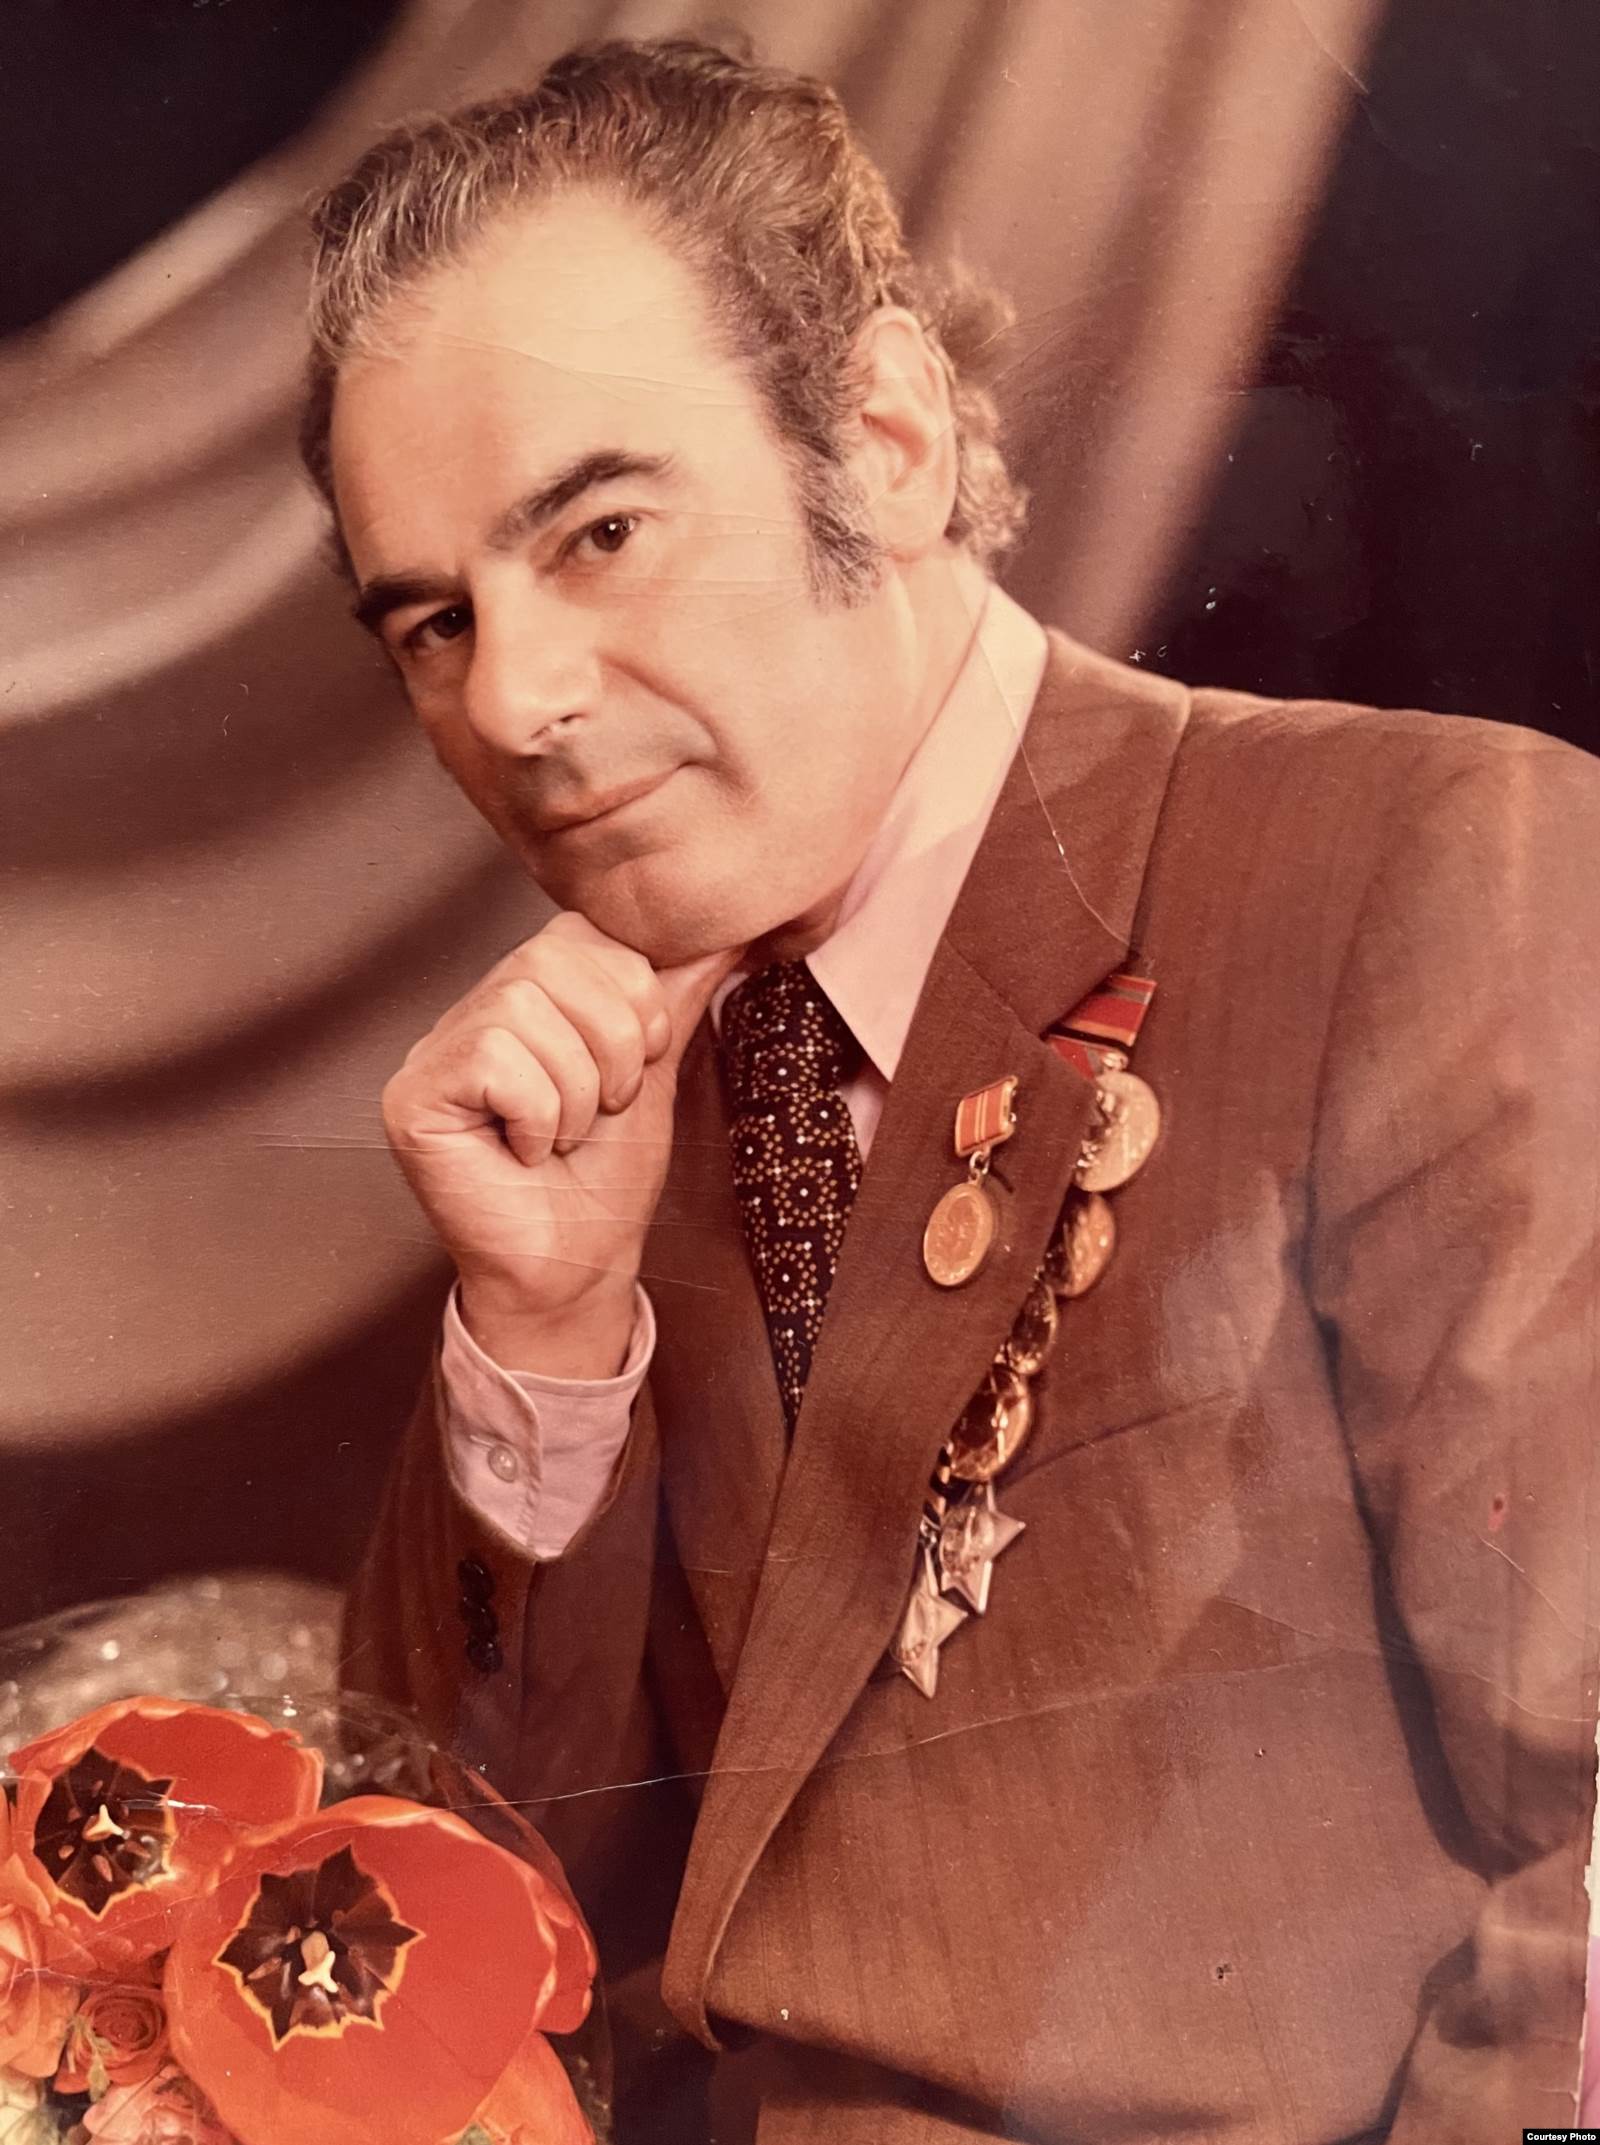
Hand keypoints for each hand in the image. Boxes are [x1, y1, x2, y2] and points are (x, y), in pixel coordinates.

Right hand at [381, 911, 741, 1375]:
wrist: (579, 1266)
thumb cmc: (608, 1178)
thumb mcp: (654, 1069)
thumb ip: (674, 993)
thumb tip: (726, 926)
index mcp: (524, 996)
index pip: (578, 932)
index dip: (630, 995)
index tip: (637, 1063)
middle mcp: (471, 1013)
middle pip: (548, 959)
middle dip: (610, 1043)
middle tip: (603, 1109)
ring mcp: (435, 1054)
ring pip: (521, 1009)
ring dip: (575, 1089)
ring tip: (563, 1136)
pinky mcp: (412, 1098)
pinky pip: (495, 1061)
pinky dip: (537, 1115)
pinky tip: (524, 1153)